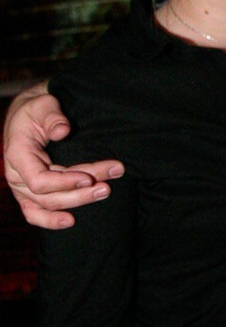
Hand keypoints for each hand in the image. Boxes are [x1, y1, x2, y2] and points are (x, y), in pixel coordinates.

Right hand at [2, 83, 124, 228]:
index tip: (89, 177)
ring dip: (77, 201)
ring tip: (104, 192)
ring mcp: (22, 187)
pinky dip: (51, 220)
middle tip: (108, 186)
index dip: (64, 182)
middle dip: (81, 192)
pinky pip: (35, 212)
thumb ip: (52, 117)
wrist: (28, 114)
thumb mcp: (43, 104)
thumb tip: (63, 131)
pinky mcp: (29, 192)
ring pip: (48, 204)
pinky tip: (71, 221)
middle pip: (49, 195)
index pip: (39, 179)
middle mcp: (16, 175)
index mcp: (17, 154)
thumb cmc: (37, 109)